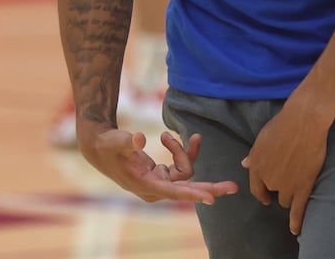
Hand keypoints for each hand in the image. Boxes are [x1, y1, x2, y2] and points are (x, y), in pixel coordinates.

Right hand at [81, 126, 238, 204]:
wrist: (100, 148)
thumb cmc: (108, 145)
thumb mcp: (116, 141)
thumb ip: (128, 141)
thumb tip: (139, 138)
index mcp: (145, 184)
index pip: (174, 192)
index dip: (193, 194)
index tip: (211, 199)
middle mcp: (155, 188)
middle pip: (187, 190)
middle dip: (210, 188)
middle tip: (234, 187)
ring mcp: (159, 183)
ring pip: (185, 173)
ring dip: (188, 153)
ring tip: (195, 137)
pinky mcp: (161, 176)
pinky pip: (181, 166)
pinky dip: (186, 152)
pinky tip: (192, 138)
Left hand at [242, 98, 330, 234]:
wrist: (303, 122)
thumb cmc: (283, 125)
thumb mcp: (262, 139)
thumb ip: (254, 155)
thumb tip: (244, 163)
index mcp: (256, 166)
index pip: (256, 187)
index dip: (262, 193)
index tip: (266, 197)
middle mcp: (269, 179)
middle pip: (273, 193)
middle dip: (279, 189)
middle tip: (288, 183)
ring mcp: (286, 184)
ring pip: (286, 200)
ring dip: (290, 196)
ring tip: (298, 189)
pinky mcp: (303, 186)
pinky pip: (298, 209)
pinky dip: (296, 222)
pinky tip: (295, 230)